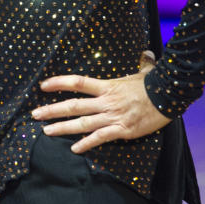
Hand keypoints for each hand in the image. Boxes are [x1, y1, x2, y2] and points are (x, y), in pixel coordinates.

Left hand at [32, 68, 170, 153]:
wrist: (169, 97)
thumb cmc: (155, 84)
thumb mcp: (145, 72)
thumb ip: (142, 63)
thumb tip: (147, 54)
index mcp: (107, 86)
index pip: (77, 82)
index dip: (58, 83)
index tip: (43, 86)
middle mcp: (106, 101)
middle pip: (73, 106)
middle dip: (52, 110)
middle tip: (35, 115)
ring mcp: (112, 116)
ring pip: (82, 123)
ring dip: (62, 128)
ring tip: (47, 131)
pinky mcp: (121, 130)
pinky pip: (99, 138)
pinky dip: (86, 144)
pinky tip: (75, 149)